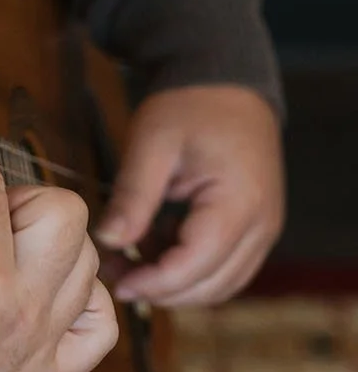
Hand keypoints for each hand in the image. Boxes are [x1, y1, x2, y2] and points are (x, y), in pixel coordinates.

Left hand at [96, 84, 283, 307]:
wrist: (224, 81)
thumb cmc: (188, 106)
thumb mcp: (152, 143)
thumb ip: (132, 196)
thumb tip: (108, 241)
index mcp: (239, 204)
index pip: (196, 266)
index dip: (154, 282)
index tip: (115, 281)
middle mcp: (262, 226)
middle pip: (212, 285)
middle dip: (162, 289)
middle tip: (116, 273)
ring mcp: (264, 229)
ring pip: (221, 283)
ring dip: (177, 283)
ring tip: (130, 258)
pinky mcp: (256, 227)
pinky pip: (226, 266)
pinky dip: (192, 267)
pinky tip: (156, 244)